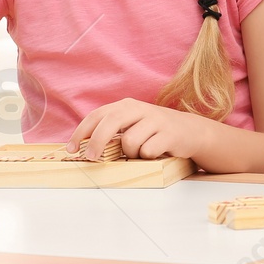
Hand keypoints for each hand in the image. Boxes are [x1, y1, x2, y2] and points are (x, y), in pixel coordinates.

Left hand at [67, 98, 208, 161]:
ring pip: (129, 141)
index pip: (97, 115)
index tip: (71, 149)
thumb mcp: (133, 124)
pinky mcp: (169, 134)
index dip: (81, 132)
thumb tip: (84, 147)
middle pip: (110, 122)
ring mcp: (156, 120)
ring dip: (131, 154)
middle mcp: (139, 109)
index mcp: (126, 105)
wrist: (192, 132)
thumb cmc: (155, 131)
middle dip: (97, 141)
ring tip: (140, 153)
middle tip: (90, 158)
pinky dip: (147, 157)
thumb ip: (112, 130)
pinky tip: (156, 152)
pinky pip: (148, 151)